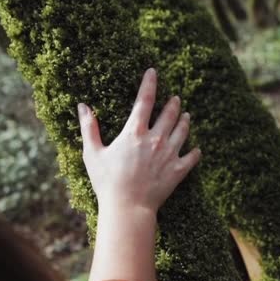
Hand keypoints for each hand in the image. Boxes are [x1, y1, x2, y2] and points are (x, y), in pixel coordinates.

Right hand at [78, 68, 201, 214]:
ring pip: (183, 130)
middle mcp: (155, 139)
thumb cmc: (107, 182)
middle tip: (175, 98)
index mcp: (135, 133)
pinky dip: (195, 151)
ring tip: (187, 115)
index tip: (153, 72)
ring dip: (185, 121)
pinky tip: (196, 149)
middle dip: (173, 103)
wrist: (128, 208)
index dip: (150, 83)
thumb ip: (89, 128)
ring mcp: (169, 154)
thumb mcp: (92, 153)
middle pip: (169, 113)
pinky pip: (192, 157)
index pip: (144, 100)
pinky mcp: (178, 171)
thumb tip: (82, 106)